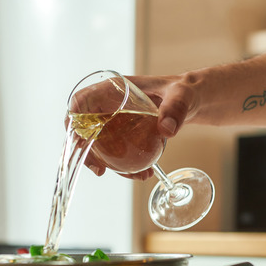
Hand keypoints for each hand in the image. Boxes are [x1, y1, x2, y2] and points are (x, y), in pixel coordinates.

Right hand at [70, 74, 197, 179]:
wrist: (192, 101)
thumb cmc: (183, 91)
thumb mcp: (181, 95)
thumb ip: (176, 108)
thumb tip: (167, 130)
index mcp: (113, 89)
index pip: (81, 101)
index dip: (73, 120)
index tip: (79, 141)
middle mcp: (108, 105)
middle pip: (83, 128)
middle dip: (85, 151)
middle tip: (99, 170)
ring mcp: (114, 121)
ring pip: (98, 144)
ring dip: (107, 163)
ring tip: (131, 176)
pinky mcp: (123, 134)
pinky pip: (114, 151)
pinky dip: (124, 165)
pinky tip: (142, 173)